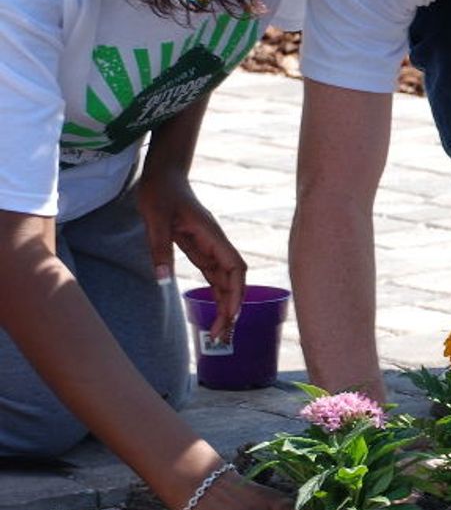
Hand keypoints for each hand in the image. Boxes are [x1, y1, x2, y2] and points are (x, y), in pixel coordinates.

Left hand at [135, 172, 245, 343]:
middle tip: (221, 335)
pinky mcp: (197, 247)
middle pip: (233, 279)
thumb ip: (160, 248)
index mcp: (211, 235)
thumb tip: (162, 280)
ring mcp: (208, 246)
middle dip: (231, 307)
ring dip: (225, 303)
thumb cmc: (160, 192)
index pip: (235, 267)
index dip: (237, 292)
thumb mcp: (155, 218)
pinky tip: (214, 308)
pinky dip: (215, 292)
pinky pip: (212, 274)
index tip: (231, 315)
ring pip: (224, 279)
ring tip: (219, 330)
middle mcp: (215, 243)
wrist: (163, 174)